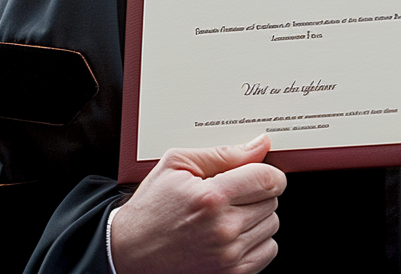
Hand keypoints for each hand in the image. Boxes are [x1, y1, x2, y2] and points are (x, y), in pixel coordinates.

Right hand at [110, 135, 285, 273]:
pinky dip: (257, 240)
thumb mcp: (179, 164)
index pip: (268, 179)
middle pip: (271, 200)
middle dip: (258, 191)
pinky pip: (267, 252)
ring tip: (230, 213)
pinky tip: (235, 233)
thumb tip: (261, 144)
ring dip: (257, 216)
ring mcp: (227, 257)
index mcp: (212, 197)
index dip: (268, 171)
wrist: (128, 252)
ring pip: (271, 225)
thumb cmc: (151, 207)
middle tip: (234, 192)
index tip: (261, 172)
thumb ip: (224, 153)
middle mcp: (223, 229)